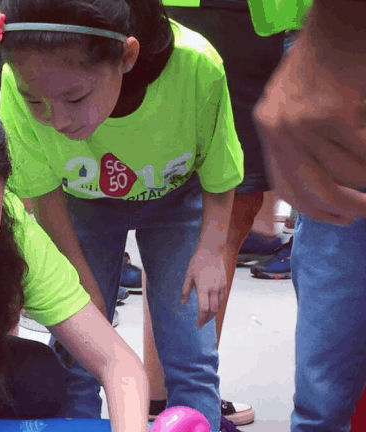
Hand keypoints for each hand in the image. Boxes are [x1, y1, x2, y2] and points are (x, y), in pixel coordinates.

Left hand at [180, 247, 226, 327]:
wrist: (211, 251)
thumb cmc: (198, 262)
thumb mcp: (188, 276)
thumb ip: (186, 291)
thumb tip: (183, 302)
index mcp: (203, 288)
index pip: (204, 309)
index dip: (201, 319)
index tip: (198, 324)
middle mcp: (214, 289)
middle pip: (213, 310)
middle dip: (207, 319)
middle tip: (202, 323)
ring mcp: (221, 286)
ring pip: (219, 305)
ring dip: (213, 314)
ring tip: (207, 317)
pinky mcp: (225, 284)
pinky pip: (223, 298)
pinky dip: (218, 305)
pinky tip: (213, 307)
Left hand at [254, 37, 365, 224]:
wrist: (339, 20)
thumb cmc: (324, 58)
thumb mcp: (293, 100)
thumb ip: (295, 138)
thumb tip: (317, 180)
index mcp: (267, 128)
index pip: (284, 184)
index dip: (310, 209)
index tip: (334, 218)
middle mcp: (279, 128)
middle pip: (310, 188)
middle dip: (340, 208)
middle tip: (360, 213)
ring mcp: (304, 122)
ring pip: (341, 173)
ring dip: (365, 184)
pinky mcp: (333, 114)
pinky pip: (360, 153)